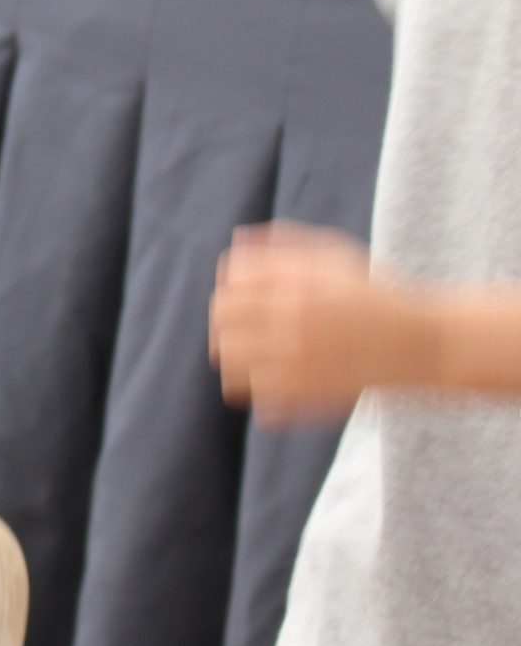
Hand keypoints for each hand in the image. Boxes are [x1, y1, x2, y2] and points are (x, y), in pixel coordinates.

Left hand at [210, 223, 433, 424]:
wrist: (421, 342)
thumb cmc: (375, 294)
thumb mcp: (334, 256)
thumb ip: (284, 246)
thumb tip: (239, 243)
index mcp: (294, 288)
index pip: (226, 296)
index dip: (224, 302)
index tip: (236, 307)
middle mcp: (292, 324)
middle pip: (222, 330)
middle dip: (224, 332)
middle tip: (237, 336)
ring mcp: (300, 364)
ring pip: (234, 369)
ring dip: (235, 364)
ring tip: (251, 362)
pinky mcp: (312, 398)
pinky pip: (262, 402)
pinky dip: (261, 395)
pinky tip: (275, 385)